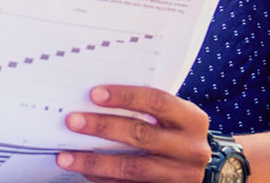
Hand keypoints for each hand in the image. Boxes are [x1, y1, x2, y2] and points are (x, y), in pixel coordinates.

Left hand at [56, 85, 210, 182]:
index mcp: (192, 120)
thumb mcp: (173, 119)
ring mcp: (180, 176)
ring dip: (94, 162)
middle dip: (102, 127)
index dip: (125, 97)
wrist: (203, 172)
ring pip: (132, 168)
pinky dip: (102, 179)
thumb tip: (93, 100)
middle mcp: (190, 149)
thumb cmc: (177, 135)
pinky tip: (82, 171)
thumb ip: (146, 109)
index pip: (157, 102)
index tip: (94, 94)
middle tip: (72, 121)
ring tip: (65, 157)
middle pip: (141, 135)